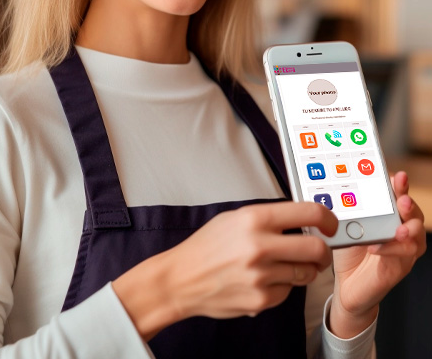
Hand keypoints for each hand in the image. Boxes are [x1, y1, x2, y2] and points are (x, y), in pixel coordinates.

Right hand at [112, 201, 336, 339]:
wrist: (182, 278)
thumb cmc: (207, 246)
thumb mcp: (234, 218)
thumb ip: (268, 218)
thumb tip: (302, 221)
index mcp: (254, 218)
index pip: (309, 214)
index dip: (328, 219)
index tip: (330, 224)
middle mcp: (260, 245)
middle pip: (317, 249)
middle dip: (323, 251)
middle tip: (319, 251)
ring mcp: (262, 275)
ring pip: (306, 273)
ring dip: (303, 269)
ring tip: (284, 265)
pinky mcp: (261, 299)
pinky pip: (288, 292)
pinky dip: (282, 286)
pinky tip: (263, 280)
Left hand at [330, 171, 426, 338]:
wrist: (347, 284)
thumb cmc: (348, 251)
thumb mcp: (345, 225)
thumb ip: (348, 211)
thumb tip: (338, 191)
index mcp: (388, 215)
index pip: (398, 196)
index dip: (401, 185)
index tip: (398, 176)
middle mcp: (399, 229)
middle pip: (414, 214)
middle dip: (409, 204)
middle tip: (401, 200)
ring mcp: (402, 249)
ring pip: (416, 236)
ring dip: (407, 230)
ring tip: (398, 229)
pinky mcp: (398, 267)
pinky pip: (402, 257)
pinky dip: (391, 250)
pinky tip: (376, 248)